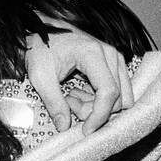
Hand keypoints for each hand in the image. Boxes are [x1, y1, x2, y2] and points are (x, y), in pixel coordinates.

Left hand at [24, 15, 133, 135]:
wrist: (39, 30)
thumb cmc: (39, 48)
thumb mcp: (40, 75)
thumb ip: (53, 102)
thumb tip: (64, 127)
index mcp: (93, 54)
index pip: (109, 92)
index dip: (99, 115)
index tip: (86, 130)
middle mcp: (110, 54)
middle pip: (118, 97)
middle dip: (94, 110)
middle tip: (68, 104)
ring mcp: (114, 58)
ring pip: (121, 96)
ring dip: (98, 105)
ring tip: (70, 98)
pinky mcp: (112, 63)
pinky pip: (116, 90)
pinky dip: (98, 98)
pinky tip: (77, 92)